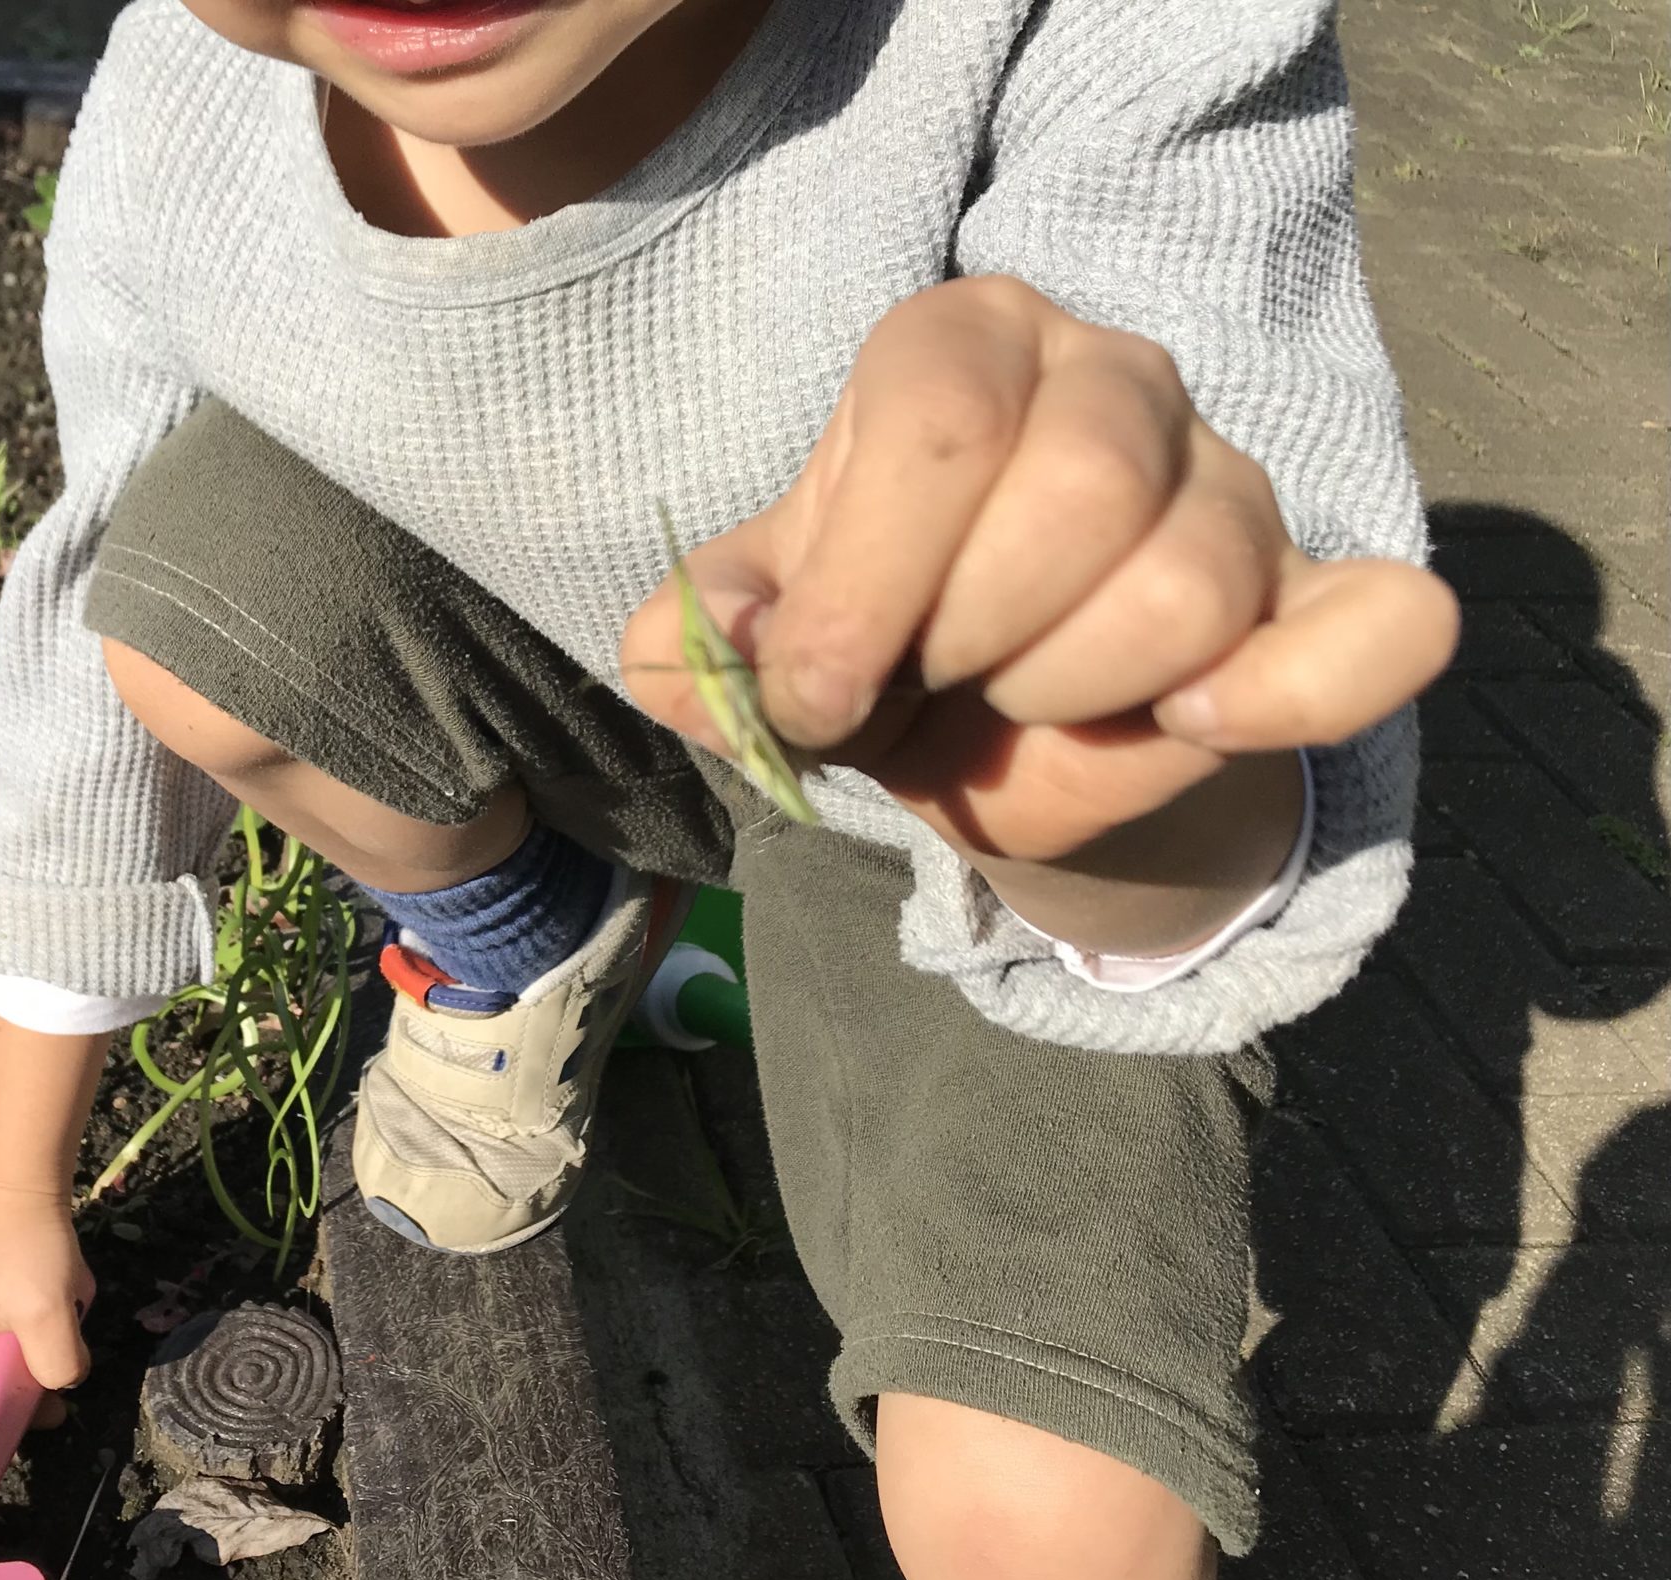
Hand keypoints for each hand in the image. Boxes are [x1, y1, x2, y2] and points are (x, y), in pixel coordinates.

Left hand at [621, 275, 1456, 865]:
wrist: (987, 730)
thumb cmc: (874, 642)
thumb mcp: (764, 631)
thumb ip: (705, 634)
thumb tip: (701, 651)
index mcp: (962, 344)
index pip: (938, 420)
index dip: (864, 589)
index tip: (817, 696)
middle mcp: (1114, 378)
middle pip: (1076, 493)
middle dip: (969, 642)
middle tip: (931, 685)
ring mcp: (1233, 482)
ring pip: (1188, 585)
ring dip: (1070, 694)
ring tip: (1018, 704)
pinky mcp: (1322, 594)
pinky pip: (1382, 630)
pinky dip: (1287, 697)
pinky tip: (1190, 726)